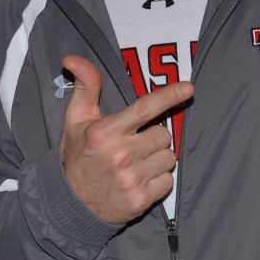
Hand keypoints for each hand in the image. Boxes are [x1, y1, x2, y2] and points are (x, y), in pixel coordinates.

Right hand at [59, 54, 192, 224]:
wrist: (70, 202)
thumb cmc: (78, 154)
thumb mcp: (76, 119)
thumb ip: (85, 85)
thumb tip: (72, 57)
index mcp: (105, 132)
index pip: (144, 108)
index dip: (169, 96)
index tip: (189, 88)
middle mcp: (119, 155)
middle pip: (164, 134)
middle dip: (154, 137)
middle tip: (134, 144)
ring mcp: (131, 179)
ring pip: (168, 157)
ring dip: (157, 158)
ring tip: (136, 163)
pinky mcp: (140, 200)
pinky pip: (168, 181)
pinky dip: (158, 180)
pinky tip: (139, 180)